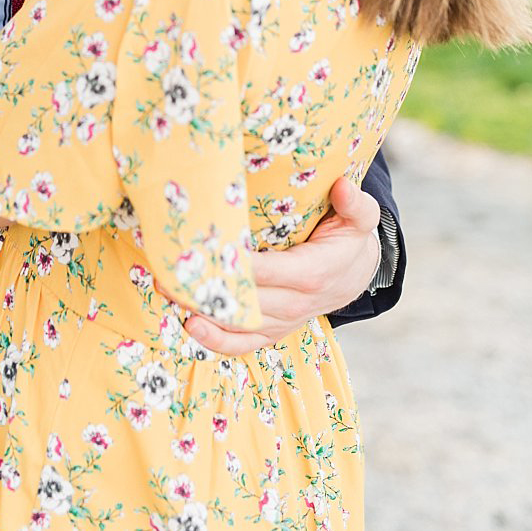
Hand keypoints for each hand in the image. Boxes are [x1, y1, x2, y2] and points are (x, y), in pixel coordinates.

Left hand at [185, 176, 382, 355]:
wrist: (356, 274)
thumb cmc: (350, 239)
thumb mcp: (362, 218)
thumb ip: (355, 204)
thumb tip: (342, 186)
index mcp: (312, 274)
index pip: (265, 272)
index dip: (235, 264)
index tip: (205, 250)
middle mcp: (295, 303)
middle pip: (244, 299)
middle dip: (207, 286)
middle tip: (171, 268)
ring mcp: (283, 321)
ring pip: (238, 323)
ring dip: (202, 310)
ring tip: (169, 291)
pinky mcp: (273, 331)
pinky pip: (243, 344)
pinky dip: (215, 340)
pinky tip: (190, 325)